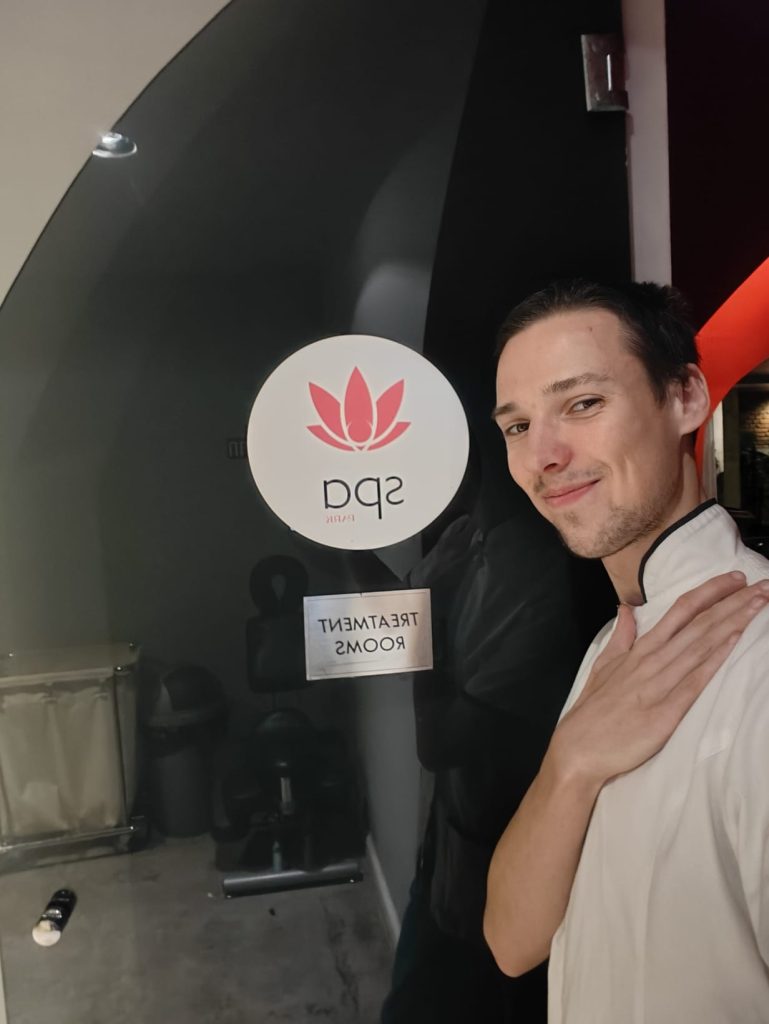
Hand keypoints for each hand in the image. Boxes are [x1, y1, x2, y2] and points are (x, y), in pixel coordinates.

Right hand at [549, 571, 768, 788]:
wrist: (579, 748)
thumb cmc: (593, 710)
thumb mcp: (603, 665)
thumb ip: (621, 636)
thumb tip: (627, 608)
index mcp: (640, 649)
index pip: (681, 611)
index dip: (710, 592)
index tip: (735, 578)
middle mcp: (653, 660)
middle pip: (699, 624)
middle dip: (733, 603)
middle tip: (762, 585)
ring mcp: (660, 685)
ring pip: (701, 645)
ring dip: (733, 623)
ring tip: (758, 604)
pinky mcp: (666, 711)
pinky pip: (695, 680)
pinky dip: (715, 658)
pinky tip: (734, 640)